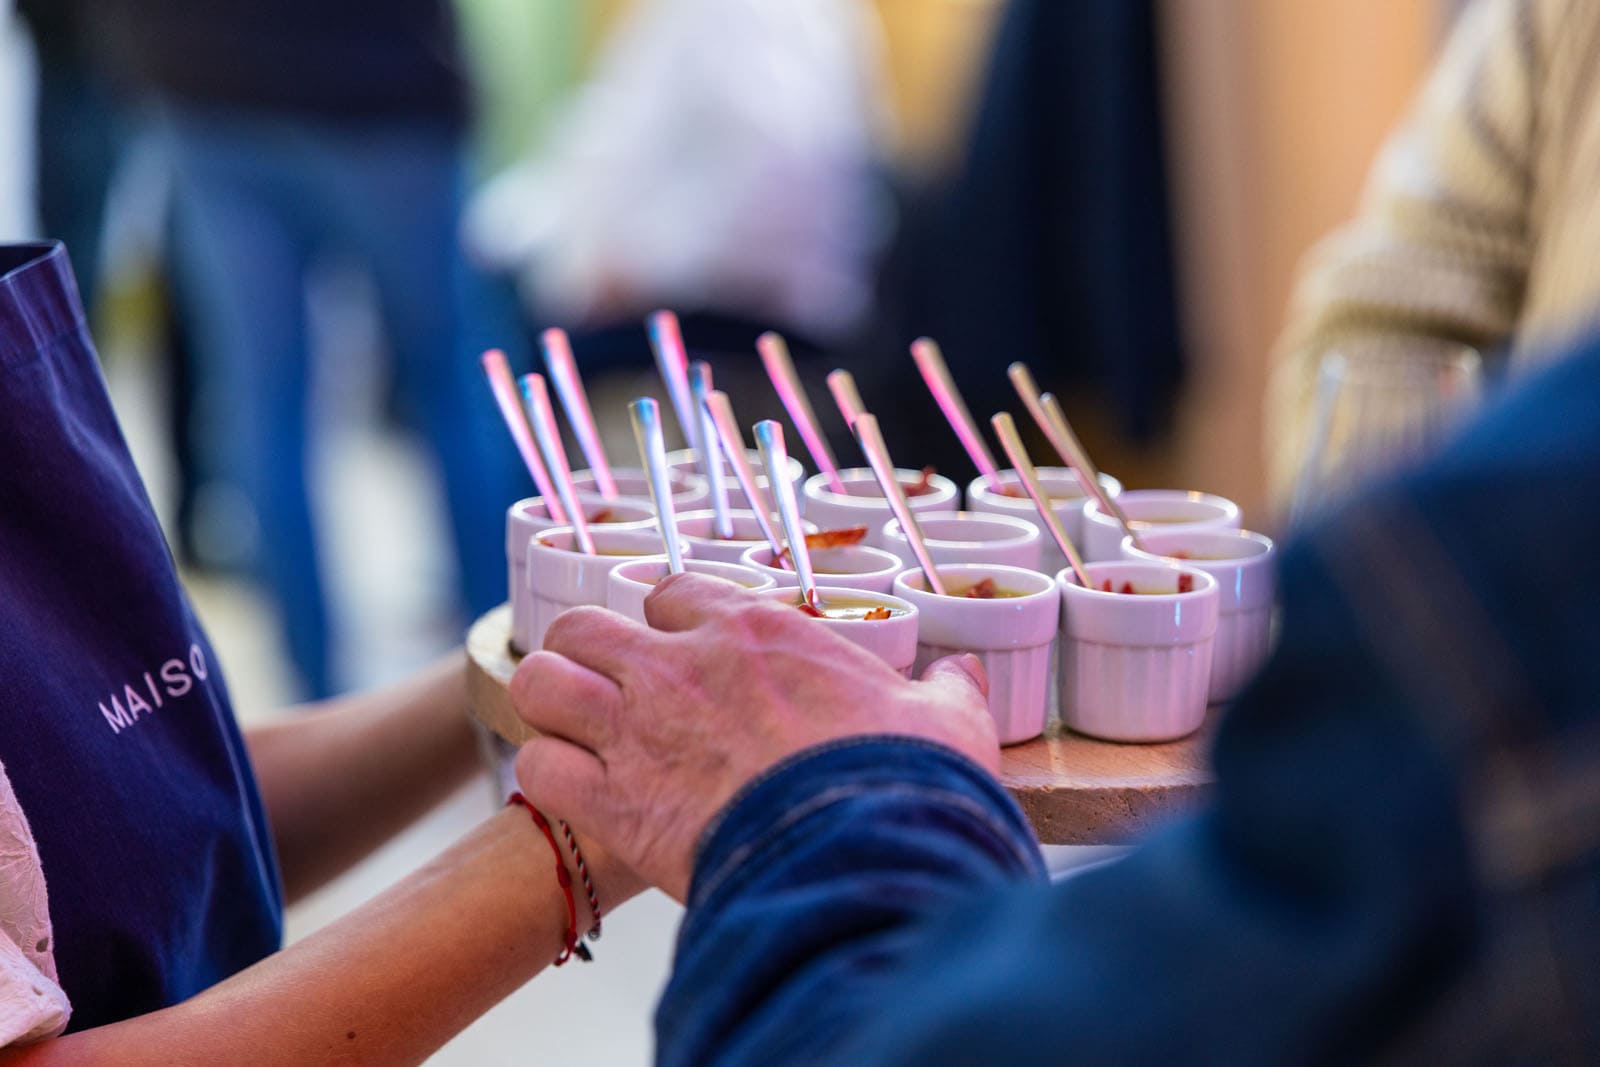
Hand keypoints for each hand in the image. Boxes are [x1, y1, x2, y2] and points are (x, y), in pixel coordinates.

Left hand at [510, 573, 996, 899]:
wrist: (866, 855)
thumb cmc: (905, 781)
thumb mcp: (945, 719)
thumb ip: (945, 688)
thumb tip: (964, 674)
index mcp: (751, 630)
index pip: (669, 591)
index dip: (666, 620)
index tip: (678, 650)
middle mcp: (679, 666)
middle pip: (582, 625)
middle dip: (586, 654)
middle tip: (611, 692)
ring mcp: (638, 729)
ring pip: (539, 681)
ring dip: (551, 706)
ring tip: (577, 735)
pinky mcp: (615, 802)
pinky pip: (537, 769)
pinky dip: (548, 780)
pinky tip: (577, 796)